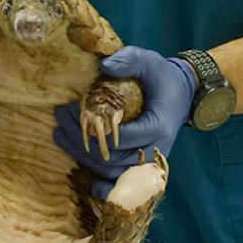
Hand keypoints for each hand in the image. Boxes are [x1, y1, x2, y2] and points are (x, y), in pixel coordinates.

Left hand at [54, 47, 196, 199]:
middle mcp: (154, 149)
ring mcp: (149, 161)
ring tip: (60, 134)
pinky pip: (121, 179)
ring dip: (83, 156)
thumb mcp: (147, 60)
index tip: (72, 108)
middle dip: (81, 140)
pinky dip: (104, 183)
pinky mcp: (142, 165)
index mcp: (157, 126)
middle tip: (60, 120)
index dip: (94, 127)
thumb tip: (103, 65)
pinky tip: (86, 179)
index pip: (121, 137)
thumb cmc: (162, 76)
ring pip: (113, 172)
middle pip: (112, 157)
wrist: (182, 92)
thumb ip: (128, 60)